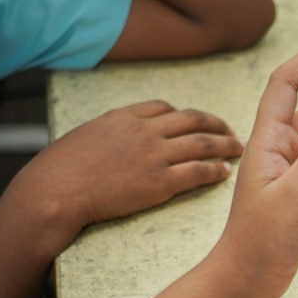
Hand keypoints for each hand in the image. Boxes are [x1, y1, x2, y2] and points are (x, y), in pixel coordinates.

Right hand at [13, 99, 243, 246]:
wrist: (58, 190)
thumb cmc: (64, 169)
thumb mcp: (88, 136)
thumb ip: (113, 132)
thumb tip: (123, 138)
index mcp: (125, 117)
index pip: (165, 108)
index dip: (186, 115)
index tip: (198, 122)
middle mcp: (144, 131)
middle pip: (193, 120)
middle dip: (217, 124)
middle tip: (232, 131)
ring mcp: (154, 155)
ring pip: (203, 144)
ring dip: (226, 145)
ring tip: (239, 149)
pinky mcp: (160, 182)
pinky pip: (199, 172)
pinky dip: (216, 170)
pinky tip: (226, 173)